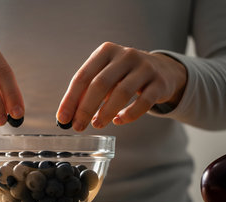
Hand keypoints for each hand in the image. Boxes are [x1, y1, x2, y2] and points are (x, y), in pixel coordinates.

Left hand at [56, 42, 186, 130]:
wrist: (162, 70)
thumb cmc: (124, 76)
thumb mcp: (105, 76)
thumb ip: (87, 92)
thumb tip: (68, 115)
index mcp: (106, 51)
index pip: (83, 76)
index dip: (71, 99)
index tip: (63, 118)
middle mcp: (125, 55)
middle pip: (100, 83)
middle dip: (86, 108)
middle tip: (78, 126)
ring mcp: (145, 67)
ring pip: (122, 92)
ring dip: (105, 112)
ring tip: (97, 125)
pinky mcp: (160, 83)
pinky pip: (144, 102)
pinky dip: (129, 115)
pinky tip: (118, 121)